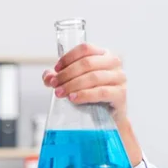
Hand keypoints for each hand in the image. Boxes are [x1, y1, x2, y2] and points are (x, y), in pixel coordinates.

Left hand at [42, 43, 143, 166]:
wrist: (109, 118)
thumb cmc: (92, 97)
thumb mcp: (75, 84)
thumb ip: (60, 78)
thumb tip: (47, 77)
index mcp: (103, 55)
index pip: (85, 49)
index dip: (68, 57)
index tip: (56, 70)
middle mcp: (113, 63)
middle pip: (87, 63)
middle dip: (67, 74)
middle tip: (54, 85)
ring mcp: (119, 78)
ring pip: (93, 77)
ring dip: (73, 84)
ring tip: (59, 93)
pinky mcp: (120, 94)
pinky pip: (101, 92)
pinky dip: (85, 95)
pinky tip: (73, 98)